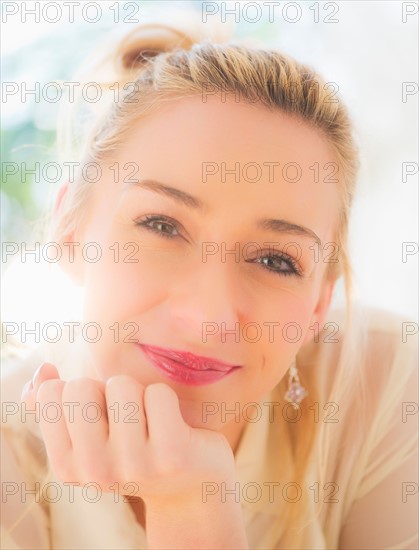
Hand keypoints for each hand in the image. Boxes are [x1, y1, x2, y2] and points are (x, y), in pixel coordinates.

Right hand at [21, 363, 236, 507]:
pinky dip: (166, 398)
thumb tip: (45, 371)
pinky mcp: (172, 454)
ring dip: (138, 393)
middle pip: (80, 387)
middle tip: (127, 416)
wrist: (188, 480)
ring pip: (121, 385)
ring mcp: (134, 465)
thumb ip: (54, 401)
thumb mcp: (89, 428)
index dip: (81, 392)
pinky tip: (174, 424)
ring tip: (150, 421)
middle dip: (106, 389)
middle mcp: (95, 472)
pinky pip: (158, 393)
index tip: (101, 415)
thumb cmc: (133, 443)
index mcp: (67, 466)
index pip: (51, 394)